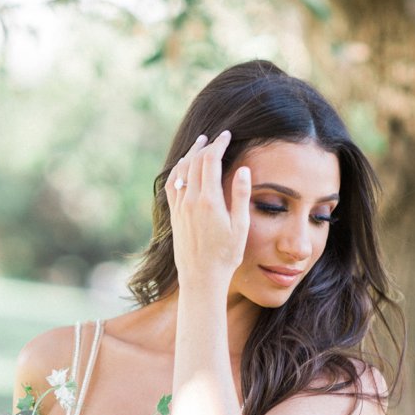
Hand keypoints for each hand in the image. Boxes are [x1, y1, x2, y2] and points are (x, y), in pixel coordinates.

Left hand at [165, 130, 250, 290]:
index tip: (227, 135)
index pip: (210, 161)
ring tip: (200, 144)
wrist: (201, 279)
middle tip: (216, 138)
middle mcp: (190, 201)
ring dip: (191, 155)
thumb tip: (243, 169)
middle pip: (195, 162)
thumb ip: (241, 196)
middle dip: (206, 146)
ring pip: (181, 171)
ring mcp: (179, 208)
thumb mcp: (240, 227)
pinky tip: (183, 167)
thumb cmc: (226, 256)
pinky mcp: (174, 216)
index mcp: (209, 201)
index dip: (218, 144)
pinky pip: (172, 186)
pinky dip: (178, 171)